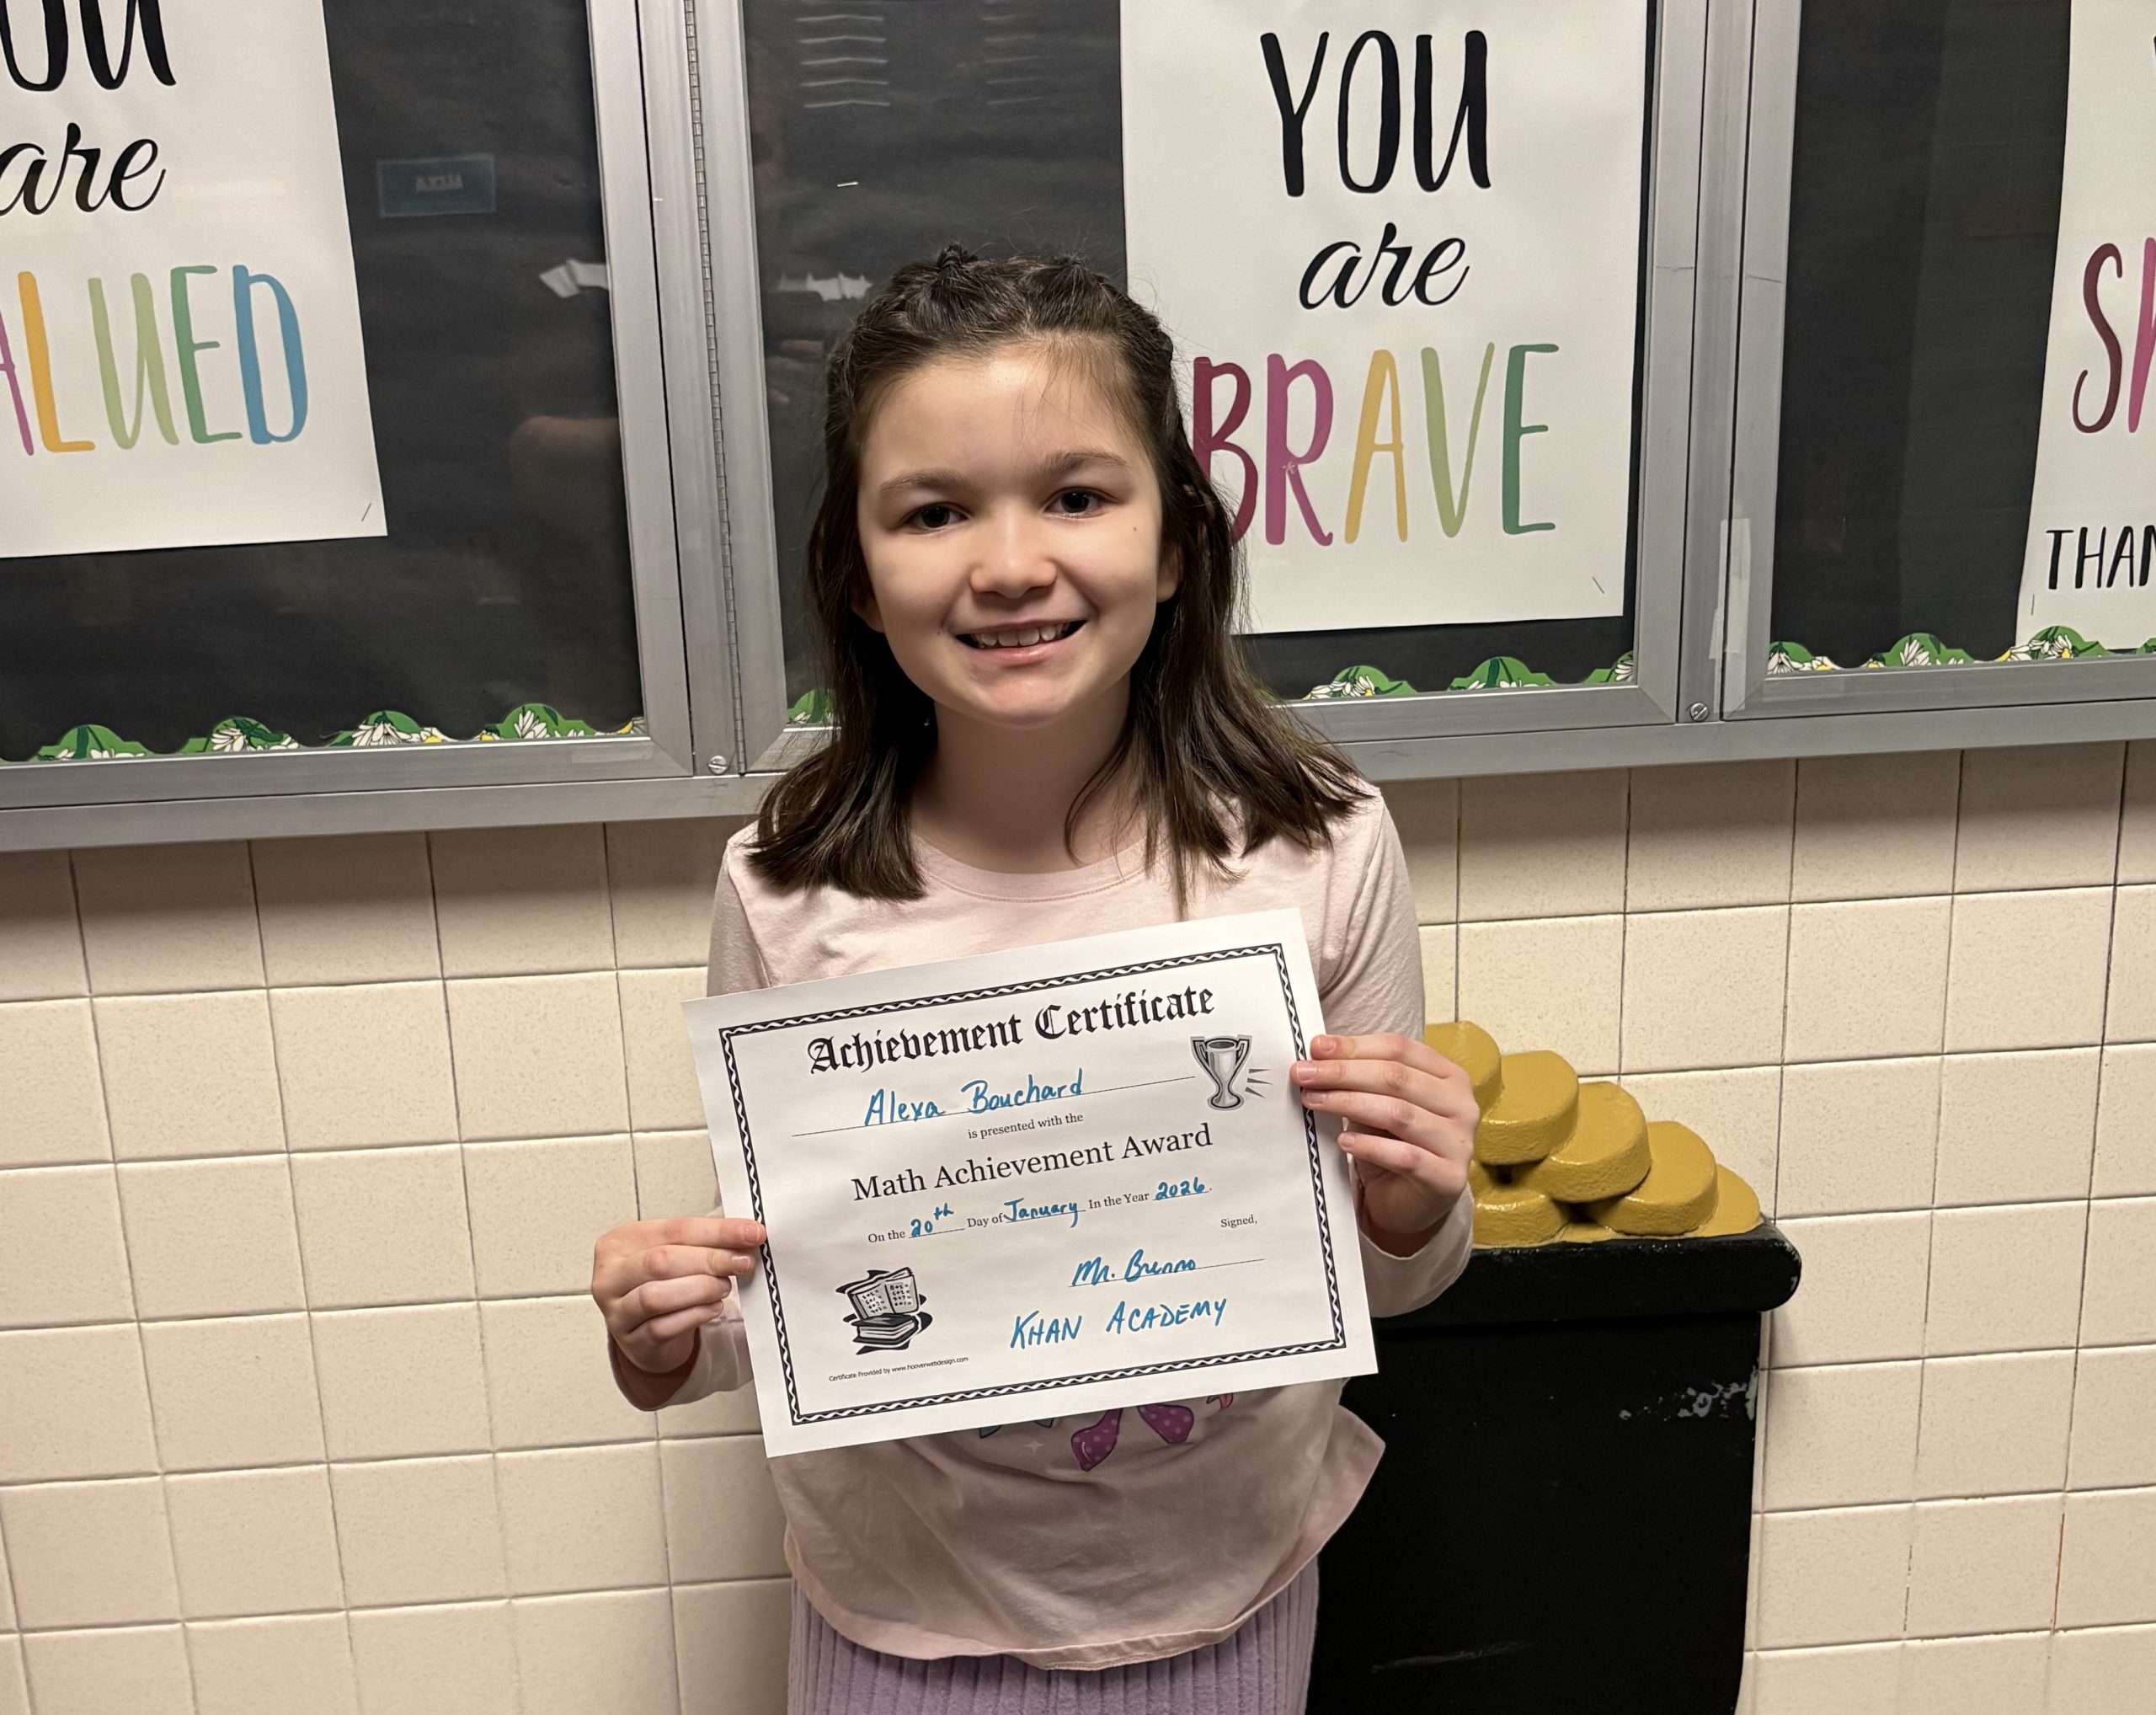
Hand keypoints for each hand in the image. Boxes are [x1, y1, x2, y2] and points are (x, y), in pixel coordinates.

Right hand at [592, 1216, 764, 1374]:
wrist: (644, 1330)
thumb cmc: (660, 1283)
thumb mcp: (675, 1254)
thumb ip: (704, 1243)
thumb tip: (746, 1236)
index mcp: (620, 1242)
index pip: (673, 1229)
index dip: (717, 1231)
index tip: (751, 1233)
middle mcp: (610, 1275)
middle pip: (661, 1261)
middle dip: (710, 1259)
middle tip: (742, 1262)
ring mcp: (616, 1310)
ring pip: (655, 1296)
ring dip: (700, 1289)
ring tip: (725, 1286)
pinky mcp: (629, 1340)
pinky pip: (662, 1328)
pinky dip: (694, 1315)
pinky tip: (713, 1307)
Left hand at [1291, 1033, 1476, 1251]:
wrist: (1407, 1204)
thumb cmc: (1392, 1145)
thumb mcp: (1377, 1103)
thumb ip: (1360, 1077)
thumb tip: (1319, 1052)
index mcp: (1449, 1076)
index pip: (1399, 1049)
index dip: (1354, 1046)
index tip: (1315, 1048)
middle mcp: (1461, 1105)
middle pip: (1397, 1077)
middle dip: (1344, 1072)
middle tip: (1304, 1074)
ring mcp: (1459, 1143)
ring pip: (1398, 1113)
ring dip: (1349, 1103)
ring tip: (1313, 1100)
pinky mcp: (1448, 1179)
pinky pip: (1405, 1157)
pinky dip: (1370, 1146)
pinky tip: (1343, 1142)